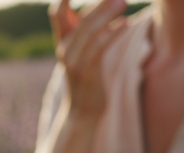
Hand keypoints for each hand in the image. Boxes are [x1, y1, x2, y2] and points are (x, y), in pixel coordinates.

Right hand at [50, 0, 128, 118]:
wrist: (82, 111)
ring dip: (108, 15)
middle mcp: (64, 49)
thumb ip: (87, 32)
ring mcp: (74, 61)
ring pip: (90, 31)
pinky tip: (125, 24)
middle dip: (100, 4)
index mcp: (62, 41)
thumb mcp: (82, 54)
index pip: (57, 13)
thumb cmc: (87, 78)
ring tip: (124, 2)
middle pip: (81, 19)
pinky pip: (99, 47)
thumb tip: (105, 8)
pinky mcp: (87, 72)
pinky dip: (113, 33)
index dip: (63, 0)